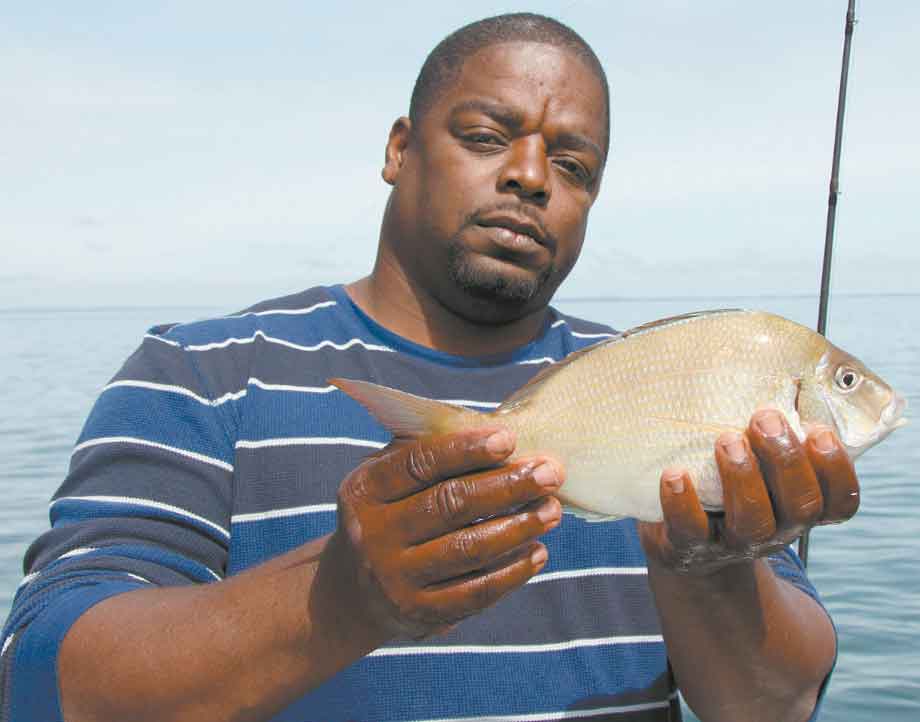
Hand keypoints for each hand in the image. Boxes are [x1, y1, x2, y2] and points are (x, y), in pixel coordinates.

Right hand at [326, 428, 563, 639]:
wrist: (356, 590)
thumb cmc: (391, 513)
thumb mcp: (389, 479)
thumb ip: (427, 454)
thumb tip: (499, 435)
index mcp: (365, 489)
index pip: (419, 463)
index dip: (466, 450)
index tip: (510, 439)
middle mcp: (373, 534)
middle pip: (450, 504)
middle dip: (507, 486)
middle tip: (551, 473)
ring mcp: (394, 577)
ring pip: (467, 549)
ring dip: (518, 527)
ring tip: (552, 510)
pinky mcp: (418, 612)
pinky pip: (475, 591)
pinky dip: (512, 572)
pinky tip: (538, 552)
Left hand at [639, 408, 859, 574]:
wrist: (684, 546)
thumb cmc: (728, 482)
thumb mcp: (759, 461)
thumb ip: (776, 427)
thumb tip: (789, 363)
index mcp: (799, 506)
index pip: (840, 500)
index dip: (836, 468)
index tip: (819, 430)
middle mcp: (776, 528)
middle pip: (800, 505)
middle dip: (786, 458)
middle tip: (764, 418)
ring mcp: (733, 541)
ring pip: (753, 520)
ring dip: (742, 476)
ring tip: (725, 439)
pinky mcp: (688, 546)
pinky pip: (689, 530)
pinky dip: (682, 502)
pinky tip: (674, 473)